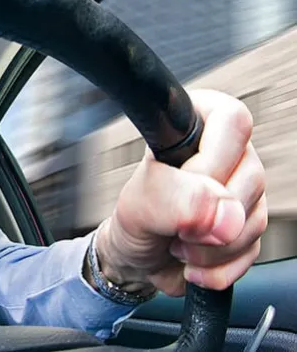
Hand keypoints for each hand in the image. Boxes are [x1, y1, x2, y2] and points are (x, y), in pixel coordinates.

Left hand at [97, 89, 266, 296]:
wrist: (135, 260)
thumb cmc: (134, 220)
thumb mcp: (138, 203)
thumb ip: (173, 198)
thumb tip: (224, 214)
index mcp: (198, 126)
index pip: (232, 121)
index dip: (209, 162)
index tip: (180, 184)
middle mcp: (228, 153)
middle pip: (251, 176)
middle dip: (205, 214)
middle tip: (173, 220)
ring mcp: (243, 189)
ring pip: (253, 217)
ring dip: (209, 247)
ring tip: (177, 241)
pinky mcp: (250, 225)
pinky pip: (253, 248)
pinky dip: (218, 266)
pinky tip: (193, 260)